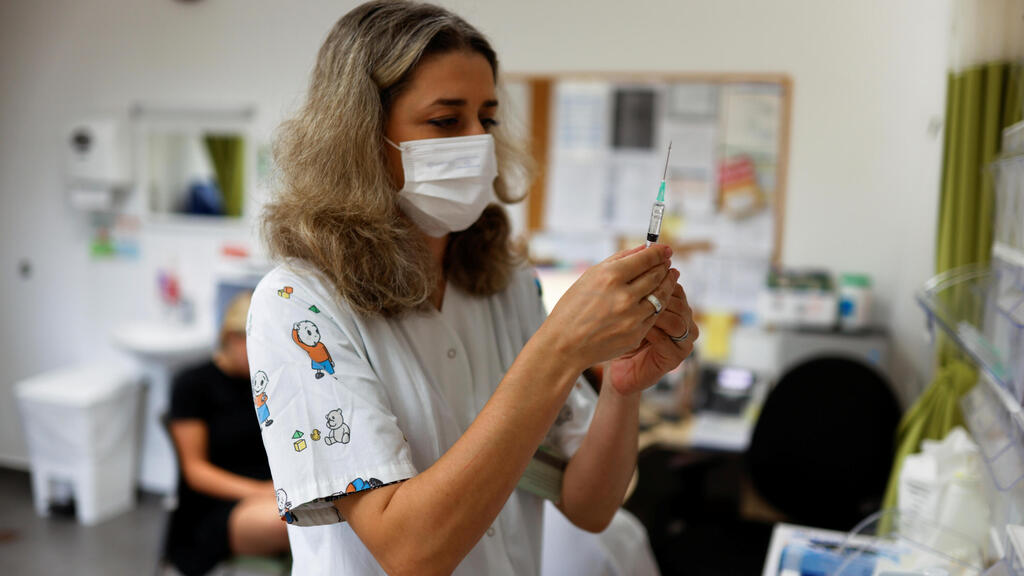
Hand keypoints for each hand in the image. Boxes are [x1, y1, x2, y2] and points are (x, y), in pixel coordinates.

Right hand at [542, 244, 672, 371]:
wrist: (564, 345)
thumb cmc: (573, 307)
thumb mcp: (590, 276)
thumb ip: (619, 259)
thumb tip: (645, 247)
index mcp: (610, 277)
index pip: (646, 259)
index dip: (660, 252)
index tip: (666, 249)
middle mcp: (624, 297)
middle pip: (657, 276)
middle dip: (664, 266)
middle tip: (667, 262)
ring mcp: (632, 318)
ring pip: (661, 296)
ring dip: (667, 284)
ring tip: (668, 277)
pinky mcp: (636, 334)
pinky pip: (654, 315)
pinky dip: (657, 304)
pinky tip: (655, 298)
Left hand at [607, 270, 697, 395]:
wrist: (609, 363)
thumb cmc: (613, 330)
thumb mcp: (622, 302)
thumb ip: (633, 279)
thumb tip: (641, 248)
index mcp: (671, 302)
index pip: (672, 284)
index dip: (657, 278)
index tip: (636, 275)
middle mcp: (681, 319)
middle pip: (679, 299)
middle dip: (657, 294)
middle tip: (636, 292)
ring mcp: (682, 338)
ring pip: (679, 318)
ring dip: (657, 313)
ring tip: (636, 311)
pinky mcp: (677, 357)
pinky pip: (671, 340)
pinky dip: (654, 333)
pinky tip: (638, 330)